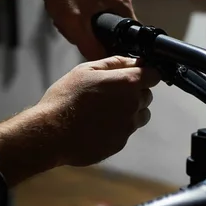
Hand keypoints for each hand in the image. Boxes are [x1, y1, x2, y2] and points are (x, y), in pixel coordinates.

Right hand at [0, 56, 160, 184]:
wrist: (51, 133)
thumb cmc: (65, 98)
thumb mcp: (85, 70)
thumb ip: (114, 63)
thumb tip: (133, 61)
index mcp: (127, 83)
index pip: (154, 75)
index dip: (144, 73)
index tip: (133, 75)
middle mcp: (133, 105)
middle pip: (147, 96)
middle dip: (134, 93)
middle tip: (109, 94)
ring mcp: (128, 127)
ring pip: (139, 116)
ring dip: (128, 112)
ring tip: (103, 111)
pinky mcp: (119, 144)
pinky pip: (125, 132)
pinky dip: (116, 128)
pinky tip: (96, 125)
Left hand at [42, 0, 135, 60]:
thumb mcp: (76, 26)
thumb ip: (90, 47)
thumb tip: (101, 60)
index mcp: (122, 4)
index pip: (129, 35)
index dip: (114, 46)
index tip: (97, 47)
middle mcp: (117, 0)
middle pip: (110, 33)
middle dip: (91, 37)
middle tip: (76, 30)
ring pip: (97, 27)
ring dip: (81, 30)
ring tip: (69, 21)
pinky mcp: (93, 0)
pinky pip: (89, 20)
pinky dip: (77, 22)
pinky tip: (66, 17)